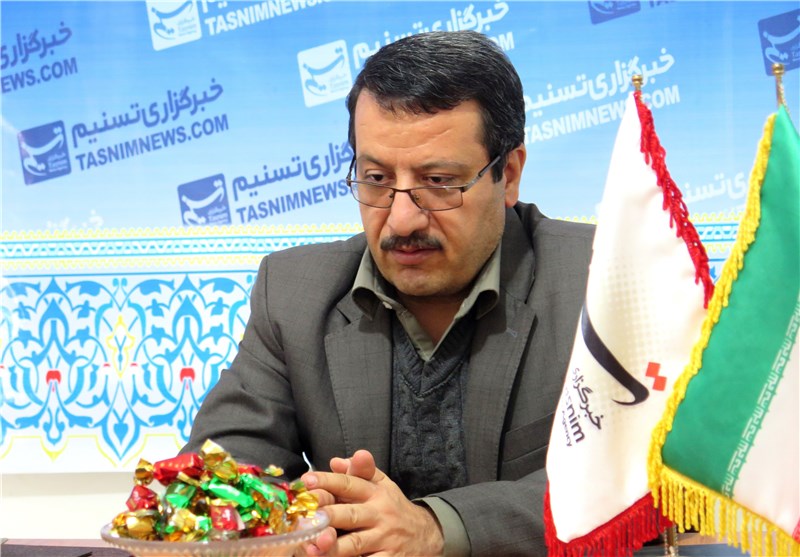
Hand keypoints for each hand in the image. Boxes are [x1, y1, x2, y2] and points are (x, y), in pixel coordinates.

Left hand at [300, 450, 443, 555]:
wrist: (428, 535)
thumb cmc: (395, 508)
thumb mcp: (383, 485)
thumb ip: (361, 471)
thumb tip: (336, 462)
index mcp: (376, 493)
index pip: (350, 483)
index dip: (328, 481)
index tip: (307, 480)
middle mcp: (380, 514)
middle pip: (350, 514)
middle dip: (329, 515)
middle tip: (307, 516)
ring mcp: (384, 539)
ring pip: (355, 543)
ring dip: (333, 546)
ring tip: (313, 546)